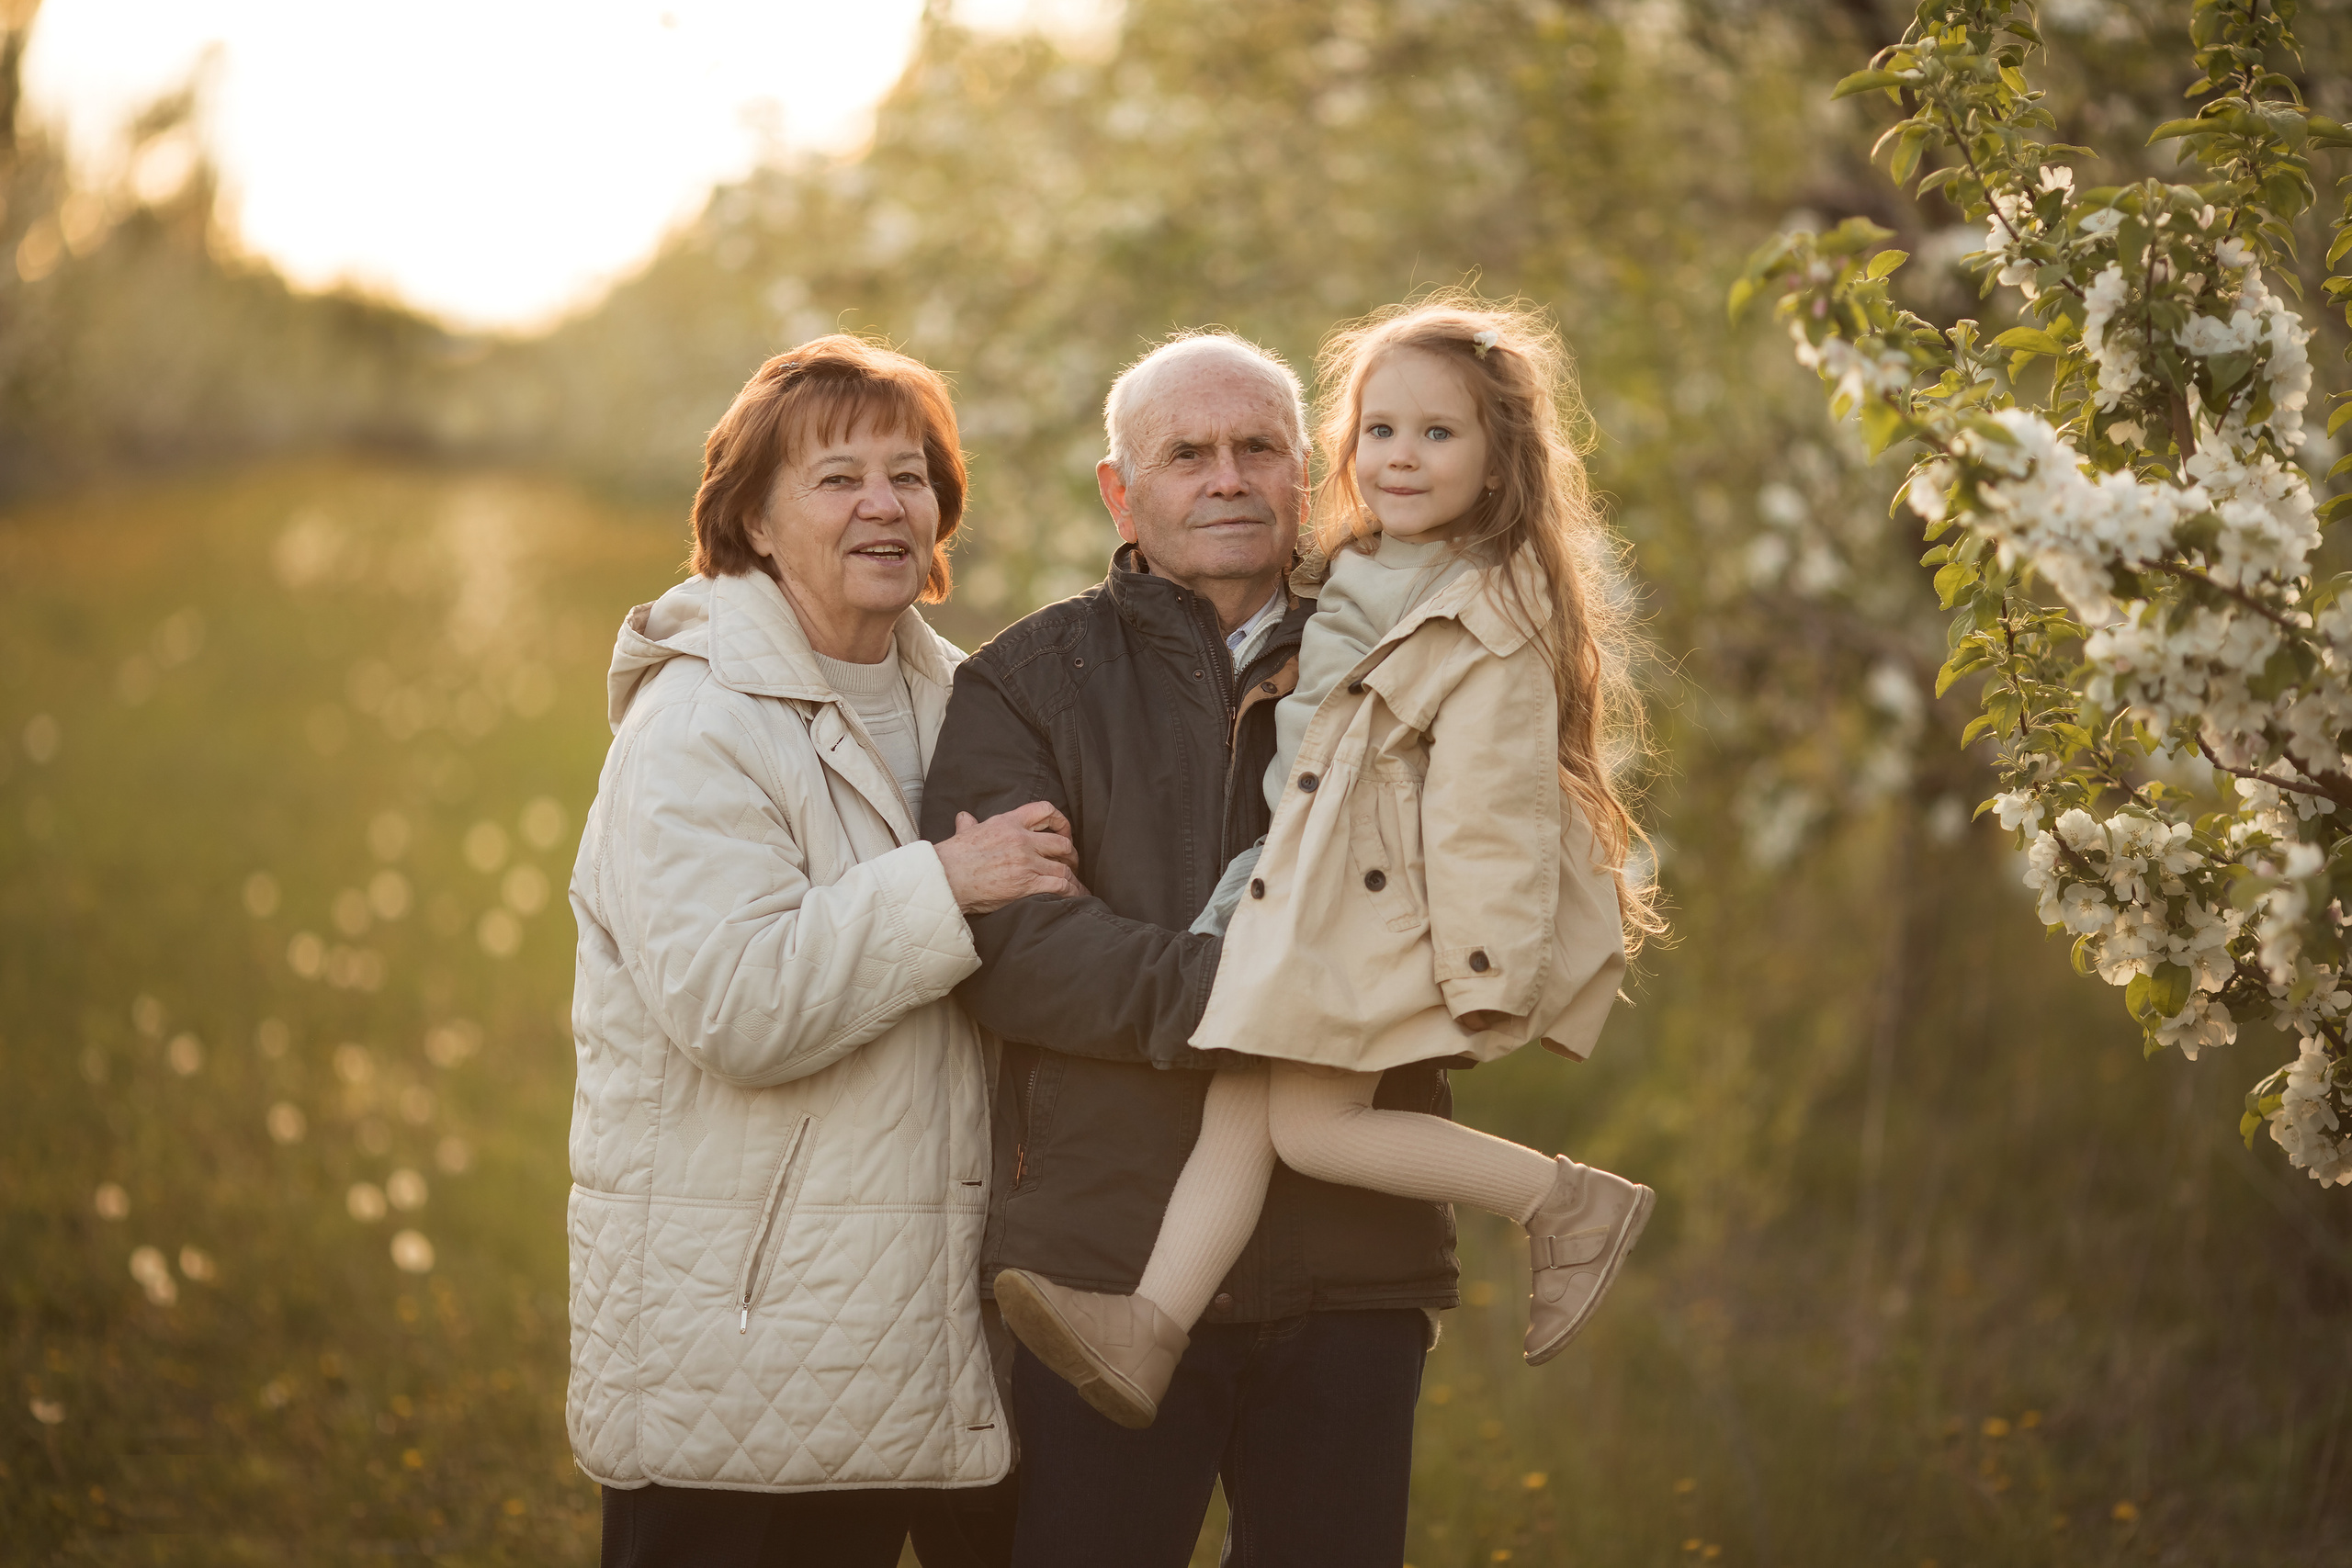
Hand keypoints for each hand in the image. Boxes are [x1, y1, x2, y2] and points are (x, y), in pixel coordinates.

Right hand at [936, 801, 1082, 914]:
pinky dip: (1071, 891)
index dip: (1060, 821)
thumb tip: (965, 818)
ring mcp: (1026, 862)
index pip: (1044, 810)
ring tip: (1075, 884)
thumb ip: (969, 824)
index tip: (1063, 832)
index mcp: (1008, 822)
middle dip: (1071, 853)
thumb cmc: (953, 857)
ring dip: (1073, 876)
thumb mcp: (964, 833)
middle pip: (1061, 842)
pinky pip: (1060, 885)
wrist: (946, 877)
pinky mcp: (1027, 884)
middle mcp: (1021, 839)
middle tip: (1071, 862)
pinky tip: (1073, 896)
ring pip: (1064, 866)